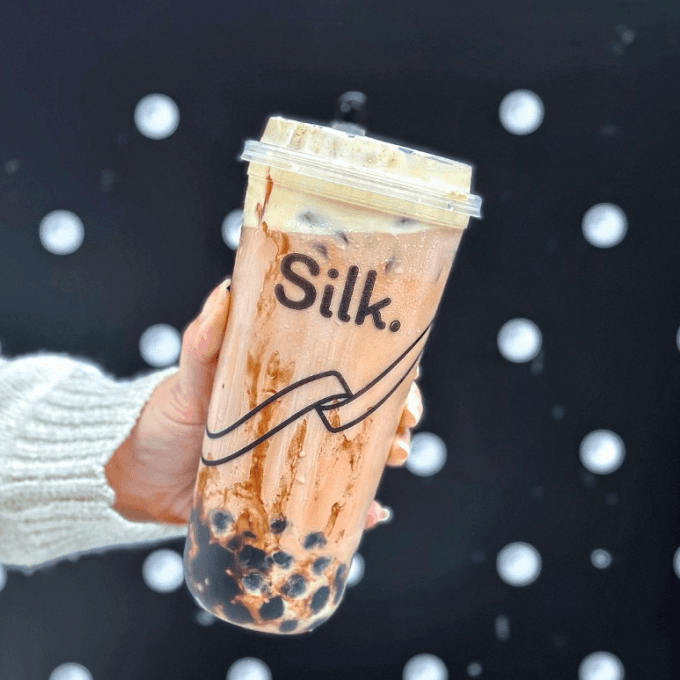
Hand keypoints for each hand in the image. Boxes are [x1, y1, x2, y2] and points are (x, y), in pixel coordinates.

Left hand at [105, 278, 422, 527]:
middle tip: (402, 432)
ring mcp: (298, 458)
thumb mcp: (187, 378)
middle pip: (366, 412)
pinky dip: (355, 511)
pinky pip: (331, 505)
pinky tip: (372, 515)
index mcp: (288, 380)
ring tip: (392, 463)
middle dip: (397, 419)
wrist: (140, 479)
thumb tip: (225, 291)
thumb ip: (204, 341)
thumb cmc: (167, 417)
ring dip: (384, 459)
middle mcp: (302, 417)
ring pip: (357, 455)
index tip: (402, 381)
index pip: (349, 366)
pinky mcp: (289, 498)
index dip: (383, 372)